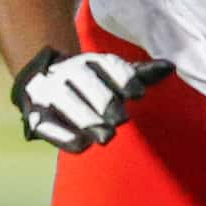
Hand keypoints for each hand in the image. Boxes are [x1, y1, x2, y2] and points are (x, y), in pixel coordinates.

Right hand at [10, 49, 171, 151]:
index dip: (124, 78)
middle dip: (104, 101)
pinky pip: (48, 126)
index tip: (138, 94)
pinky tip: (82, 143)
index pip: (107, 65)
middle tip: (120, 120)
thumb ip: (138, 75)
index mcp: (88, 61)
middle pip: (86, 83)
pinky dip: (63, 135)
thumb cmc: (89, 83)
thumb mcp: (111, 75)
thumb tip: (170, 67)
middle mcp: (66, 73)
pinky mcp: (36, 116)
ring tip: (106, 136)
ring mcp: (48, 93)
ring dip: (86, 119)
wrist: (41, 82)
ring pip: (66, 102)